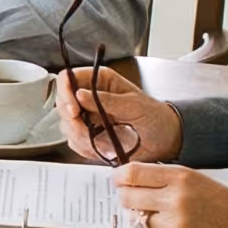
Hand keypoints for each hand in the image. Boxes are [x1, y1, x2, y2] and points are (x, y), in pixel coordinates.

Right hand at [56, 66, 183, 164]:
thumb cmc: (156, 116)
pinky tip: (102, 147)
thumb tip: (80, 94)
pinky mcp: (89, 136)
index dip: (65, 92)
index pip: (68, 79)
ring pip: (66, 125)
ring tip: (102, 141)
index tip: (73, 110)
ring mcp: (88, 118)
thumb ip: (107, 100)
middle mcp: (90, 98)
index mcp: (99, 82)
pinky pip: (75, 142)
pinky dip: (85, 148)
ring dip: (80, 136)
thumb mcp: (134, 105)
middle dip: (72, 120)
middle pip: (62, 103)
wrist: (166, 139)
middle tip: (85, 130)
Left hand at [115, 162, 227, 227]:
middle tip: (133, 201)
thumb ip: (169, 179)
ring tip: (167, 219)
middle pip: (128, 197)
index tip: (116, 180)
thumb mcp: (201, 181)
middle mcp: (175, 199)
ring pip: (139, 221)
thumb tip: (134, 181)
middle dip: (127, 199)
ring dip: (146, 220)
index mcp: (182, 177)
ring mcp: (175, 225)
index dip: (119, 177)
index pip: (133, 173)